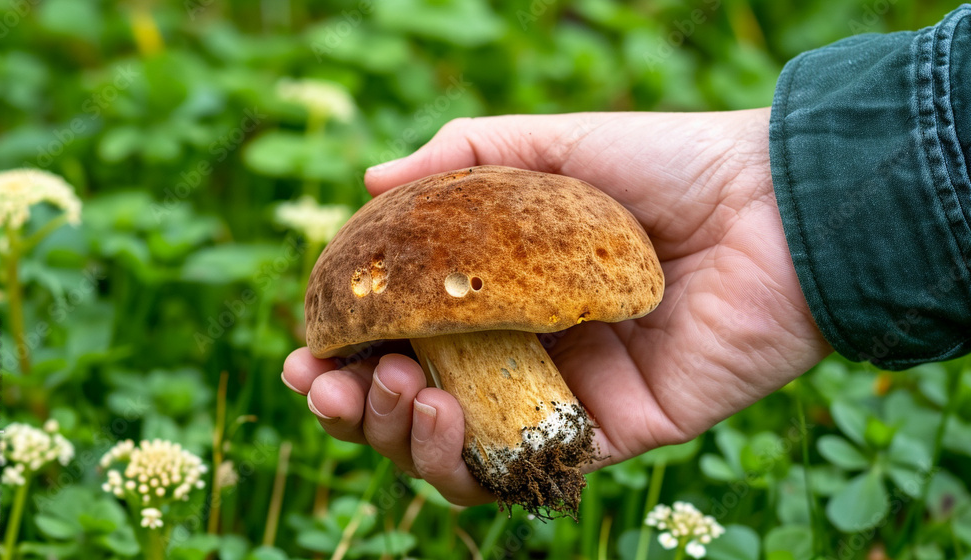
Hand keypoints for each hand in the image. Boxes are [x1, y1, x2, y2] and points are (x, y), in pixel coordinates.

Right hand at [283, 110, 831, 505]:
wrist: (772, 212)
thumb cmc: (665, 166)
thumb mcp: (550, 144)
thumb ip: (463, 158)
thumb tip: (368, 183)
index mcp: (501, 292)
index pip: (403, 336)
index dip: (344, 350)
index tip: (303, 348)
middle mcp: (522, 350)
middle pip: (414, 405)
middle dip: (353, 407)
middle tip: (326, 384)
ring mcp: (563, 397)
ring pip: (455, 452)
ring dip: (399, 437)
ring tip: (392, 390)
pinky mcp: (610, 434)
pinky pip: (523, 473)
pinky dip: (466, 466)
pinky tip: (443, 419)